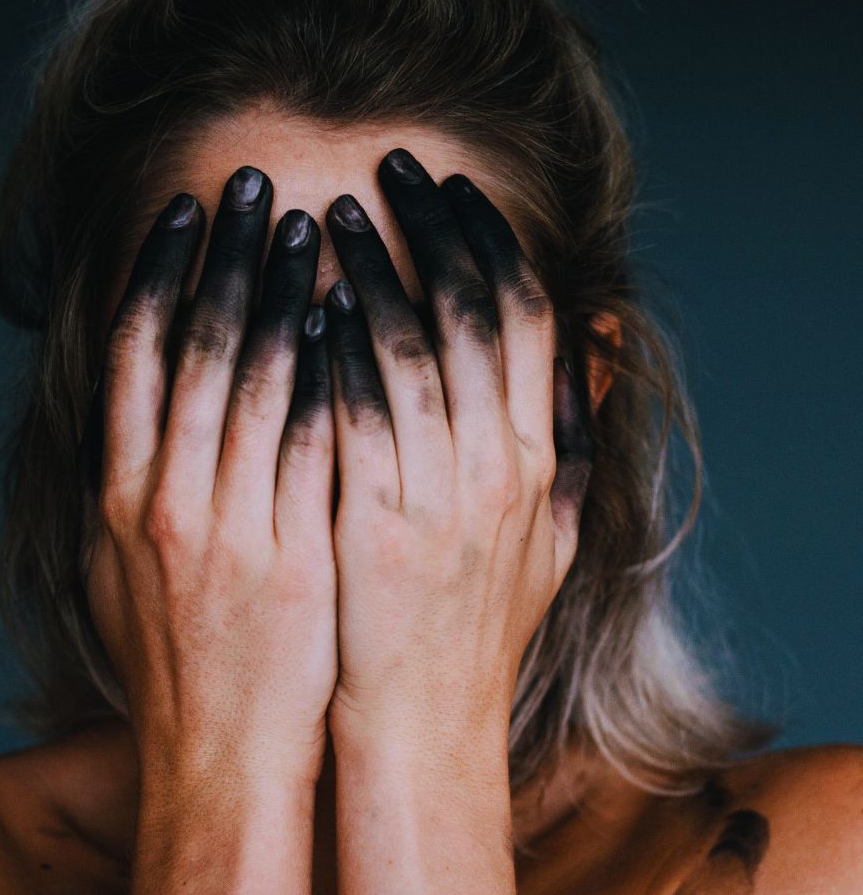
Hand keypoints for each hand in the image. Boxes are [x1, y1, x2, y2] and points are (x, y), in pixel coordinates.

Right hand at [77, 165, 337, 784]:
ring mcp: (230, 527)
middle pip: (196, 347)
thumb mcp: (122, 565)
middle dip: (228, 256)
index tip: (187, 213)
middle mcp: (164, 498)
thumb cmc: (174, 657)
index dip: (160, 273)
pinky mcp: (293, 555)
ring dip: (285, 293)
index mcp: (119, 494)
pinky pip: (317, 443)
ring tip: (314, 227)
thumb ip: (130, 480)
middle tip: (256, 185)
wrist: (218, 755)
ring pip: (258, 380)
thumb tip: (139, 403)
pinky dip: (333, 375)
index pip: (135, 356)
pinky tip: (355, 319)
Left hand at [322, 148, 593, 753]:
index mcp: (540, 459)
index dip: (492, 240)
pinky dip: (329, 348)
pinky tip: (298, 302)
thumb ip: (575, 440)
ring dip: (369, 269)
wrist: (420, 724)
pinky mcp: (371, 523)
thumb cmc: (476, 628)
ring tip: (328, 217)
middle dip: (432, 226)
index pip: (526, 316)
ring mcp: (437, 495)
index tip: (453, 190)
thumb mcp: (553, 538)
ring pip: (407, 346)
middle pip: (471, 310)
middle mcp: (499, 466)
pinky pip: (350, 411)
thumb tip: (596, 344)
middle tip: (391, 169)